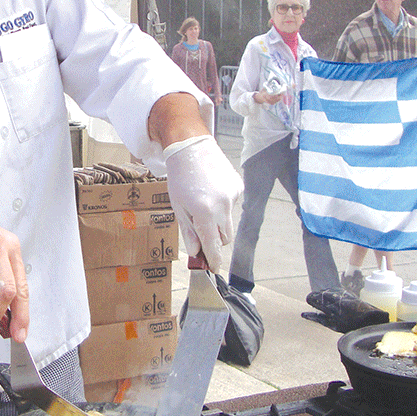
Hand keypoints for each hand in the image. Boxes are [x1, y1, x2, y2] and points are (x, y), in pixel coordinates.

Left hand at [164, 135, 242, 270]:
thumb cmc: (180, 177)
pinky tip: (211, 191)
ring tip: (203, 204)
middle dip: (215, 240)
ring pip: (229, 222)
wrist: (191, 147)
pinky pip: (232, 206)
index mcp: (204, 212)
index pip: (213, 245)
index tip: (213, 268)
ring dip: (218, 222)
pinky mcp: (238, 187)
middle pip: (225, 238)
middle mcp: (222, 206)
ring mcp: (233, 196)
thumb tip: (196, 252)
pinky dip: (223, 205)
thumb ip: (189, 231)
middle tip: (202, 234)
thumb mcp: (178, 207)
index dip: (214, 260)